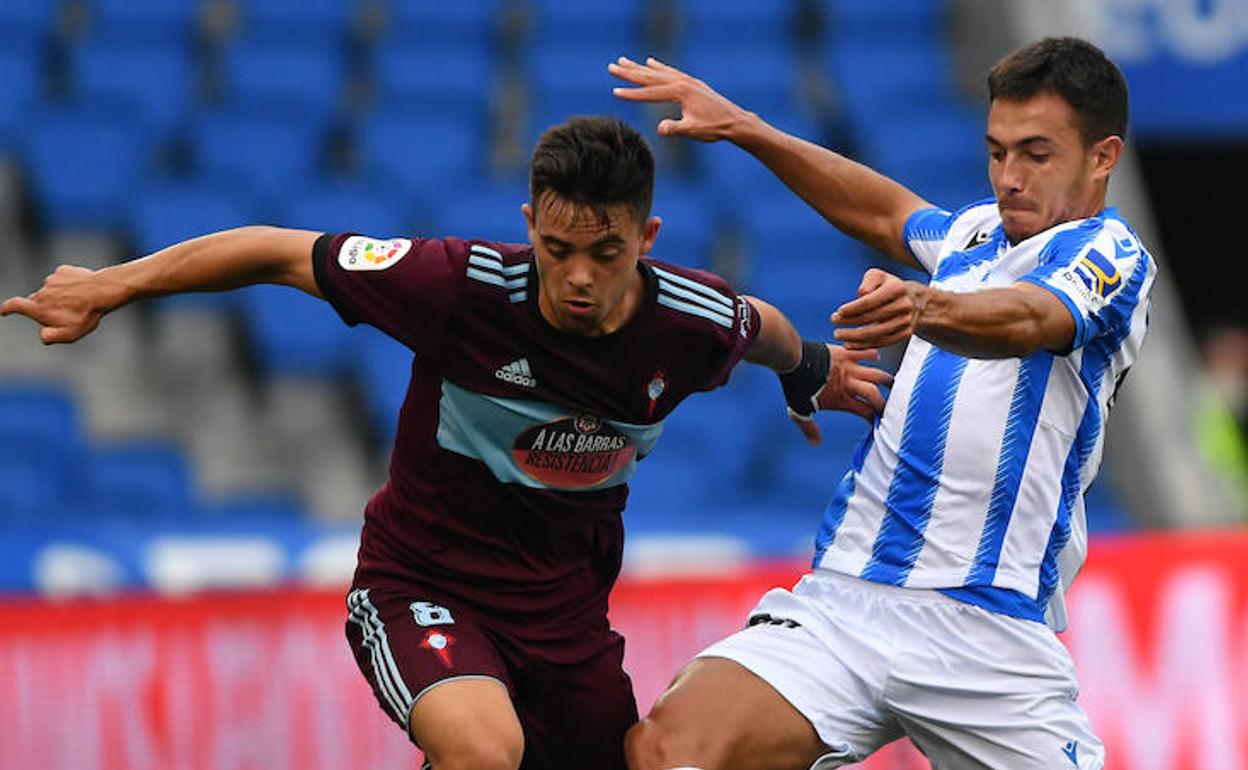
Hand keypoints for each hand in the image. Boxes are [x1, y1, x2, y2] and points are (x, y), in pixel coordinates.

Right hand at [0, 265, 112, 343]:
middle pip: (38, 301)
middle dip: (47, 308)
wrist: (103, 291)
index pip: (16, 305)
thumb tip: (42, 335)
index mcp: (39, 308)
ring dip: (61, 296)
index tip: (3, 310)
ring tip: (79, 302)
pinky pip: (63, 279)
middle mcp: (42, 292)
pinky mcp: (63, 271)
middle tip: (68, 314)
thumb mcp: (69, 334)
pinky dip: (69, 285)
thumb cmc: (86, 315)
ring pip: (52, 290)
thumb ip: (50, 337)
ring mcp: (52, 280)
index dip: (7, 308)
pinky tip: (82, 290)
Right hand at [608, 56, 749, 141]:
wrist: (735, 121)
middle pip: (650, 76)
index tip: (614, 92)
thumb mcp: (693, 131)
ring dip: (640, 67)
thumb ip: (675, 129)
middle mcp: (682, 82)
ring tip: (624, 60)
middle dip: (629, 72)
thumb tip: (660, 128)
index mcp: (680, 92)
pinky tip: (650, 62)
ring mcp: (687, 80)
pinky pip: (670, 71)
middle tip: (611, 66)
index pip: (650, 93)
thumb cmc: (714, 128)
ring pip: (658, 71)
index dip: (631, 94)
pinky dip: (659, 66)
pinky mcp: (692, 83)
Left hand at [790, 345, 892, 446]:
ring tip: (892, 383)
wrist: (793, 359)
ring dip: (885, 379)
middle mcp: (850, 384)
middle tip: (890, 405)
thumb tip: (815, 443)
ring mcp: (850, 368)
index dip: (874, 418)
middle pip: (875, 395)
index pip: (865, 412)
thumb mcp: (799, 410)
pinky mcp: (846, 353)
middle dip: (884, 401)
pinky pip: (866, 352)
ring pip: (876, 374)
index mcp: (841, 399)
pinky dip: (873, 355)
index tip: (878, 421)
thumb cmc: (795, 385)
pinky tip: (876, 357)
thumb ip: (809, 427)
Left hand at [832, 268, 928, 348]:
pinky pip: (881, 343)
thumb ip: (868, 281)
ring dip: (853, 336)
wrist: (913, 300)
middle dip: (849, 321)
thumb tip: (861, 294)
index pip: (870, 301)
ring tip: (838, 334)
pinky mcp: (905, 334)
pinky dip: (864, 345)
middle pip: (871, 318)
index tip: (838, 312)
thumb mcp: (878, 276)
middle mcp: (904, 305)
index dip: (852, 308)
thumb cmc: (888, 286)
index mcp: (897, 288)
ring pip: (875, 334)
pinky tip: (850, 344)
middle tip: (834, 321)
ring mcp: (905, 321)